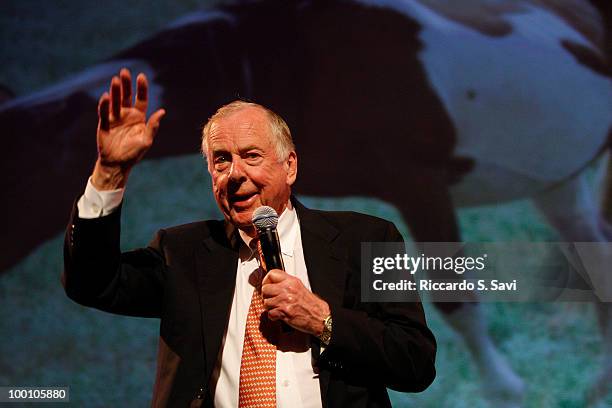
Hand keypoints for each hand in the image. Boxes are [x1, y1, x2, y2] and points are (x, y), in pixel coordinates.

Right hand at [92, 68, 165, 189]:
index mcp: (139, 117)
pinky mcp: (104, 124)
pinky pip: (104, 112)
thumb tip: (162, 111)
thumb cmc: (134, 153)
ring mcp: (115, 118)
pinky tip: (106, 96)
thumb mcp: (146, 140)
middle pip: (126, 96)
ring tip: (115, 80)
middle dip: (126, 85)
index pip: (141, 99)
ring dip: (115, 91)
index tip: (141, 76)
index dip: (141, 88)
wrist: (117, 164)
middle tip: (124, 72)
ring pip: (115, 101)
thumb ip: (153, 126)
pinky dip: (105, 105)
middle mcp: (126, 115)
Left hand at [261, 269, 329, 335]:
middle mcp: (287, 289)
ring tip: (278, 308)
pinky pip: (270, 314)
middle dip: (267, 296)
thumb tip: (275, 284)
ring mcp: (285, 300)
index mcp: (292, 282)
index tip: (267, 285)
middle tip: (272, 299)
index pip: (272, 274)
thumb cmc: (312, 305)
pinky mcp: (284, 312)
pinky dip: (273, 317)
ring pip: (266, 302)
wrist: (320, 317)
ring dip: (270, 307)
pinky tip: (280, 315)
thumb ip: (287, 284)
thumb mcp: (300, 288)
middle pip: (265, 289)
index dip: (266, 280)